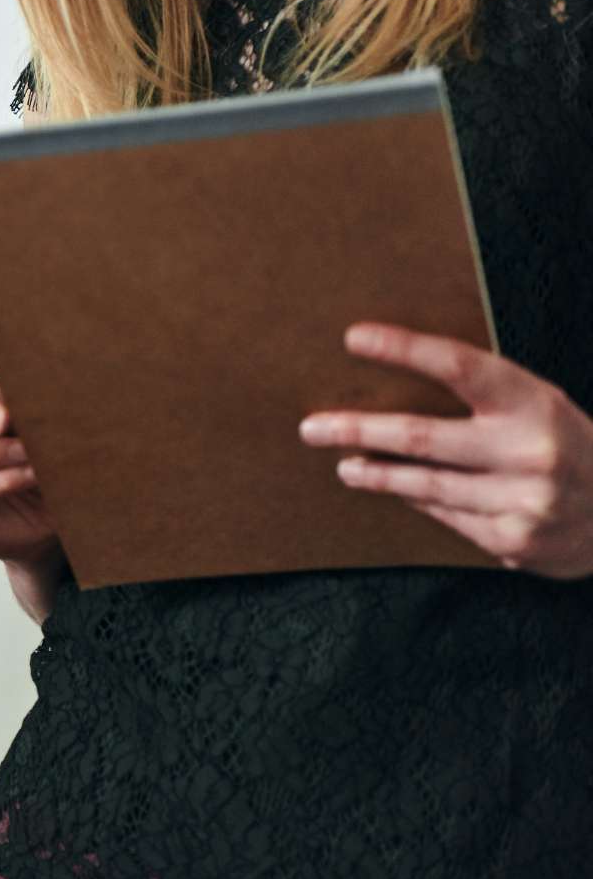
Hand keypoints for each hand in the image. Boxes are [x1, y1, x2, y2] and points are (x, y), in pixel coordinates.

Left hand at [300, 323, 592, 578]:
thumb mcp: (540, 407)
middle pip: (422, 436)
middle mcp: (529, 449)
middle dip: (358, 430)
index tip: (354, 338)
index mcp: (535, 401)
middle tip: (311, 427)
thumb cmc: (568, 446)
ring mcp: (523, 499)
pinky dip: (418, 501)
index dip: (404, 349)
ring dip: (376, 473)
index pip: (459, 366)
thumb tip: (397, 383)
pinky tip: (396, 490)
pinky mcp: (514, 540)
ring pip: (425, 484)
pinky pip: (446, 516)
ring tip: (345, 464)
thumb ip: (485, 398)